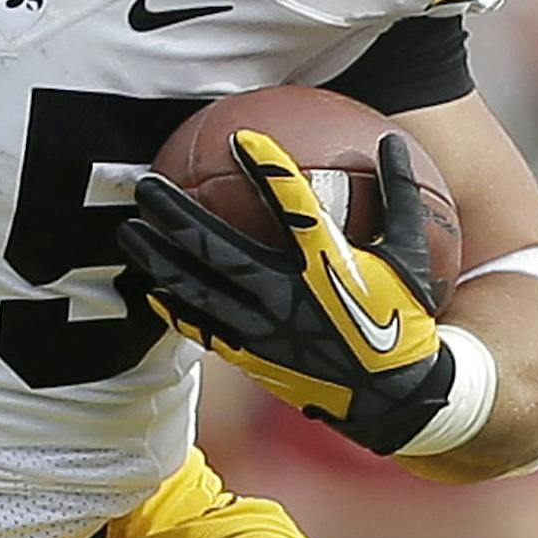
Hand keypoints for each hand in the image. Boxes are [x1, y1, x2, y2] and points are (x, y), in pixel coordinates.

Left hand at [118, 129, 455, 454]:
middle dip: (176, 213)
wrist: (395, 400)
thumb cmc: (403, 319)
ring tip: (128, 231)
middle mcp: (287, 296)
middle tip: (146, 185)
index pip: (293, 206)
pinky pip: (201, 328)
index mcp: (328, 266)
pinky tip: (150, 289)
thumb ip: (401, 197)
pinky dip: (174, 307)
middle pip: (218, 247)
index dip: (268, 170)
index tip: (242, 139)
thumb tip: (390, 138)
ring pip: (197, 288)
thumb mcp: (409, 258)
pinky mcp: (251, 356)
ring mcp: (263, 329)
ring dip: (159, 257)